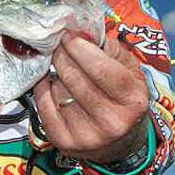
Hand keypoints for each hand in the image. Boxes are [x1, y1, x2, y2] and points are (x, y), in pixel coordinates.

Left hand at [33, 34, 149, 163]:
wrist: (121, 142)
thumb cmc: (124, 98)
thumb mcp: (129, 71)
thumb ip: (108, 48)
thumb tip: (80, 31)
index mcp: (132, 101)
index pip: (102, 69)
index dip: (81, 49)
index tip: (68, 35)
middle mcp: (111, 122)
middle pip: (76, 79)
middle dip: (62, 55)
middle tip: (58, 44)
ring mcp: (86, 135)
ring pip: (58, 90)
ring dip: (55, 72)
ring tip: (59, 64)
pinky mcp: (64, 141)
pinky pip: (44, 105)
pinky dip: (43, 88)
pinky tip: (48, 80)